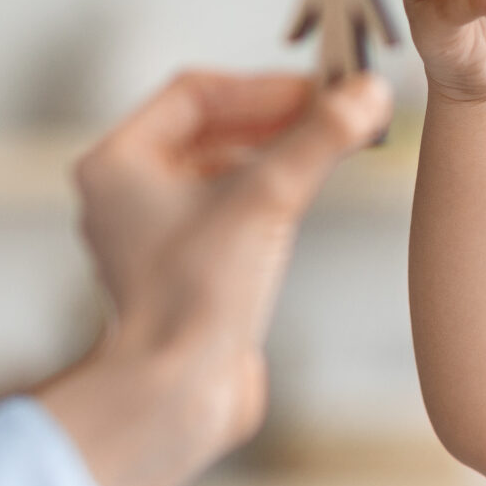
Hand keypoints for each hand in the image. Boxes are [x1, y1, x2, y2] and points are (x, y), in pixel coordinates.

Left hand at [37, 69, 390, 485]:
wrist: (178, 396)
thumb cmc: (194, 300)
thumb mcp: (266, 202)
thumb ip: (319, 141)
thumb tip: (368, 93)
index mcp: (117, 164)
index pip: (195, 94)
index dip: (263, 88)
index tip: (321, 91)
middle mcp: (125, 196)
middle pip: (210, 130)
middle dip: (276, 120)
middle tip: (336, 114)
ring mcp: (153, 238)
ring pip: (222, 172)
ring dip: (277, 157)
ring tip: (332, 149)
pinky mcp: (184, 274)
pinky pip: (228, 214)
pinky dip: (268, 197)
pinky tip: (309, 197)